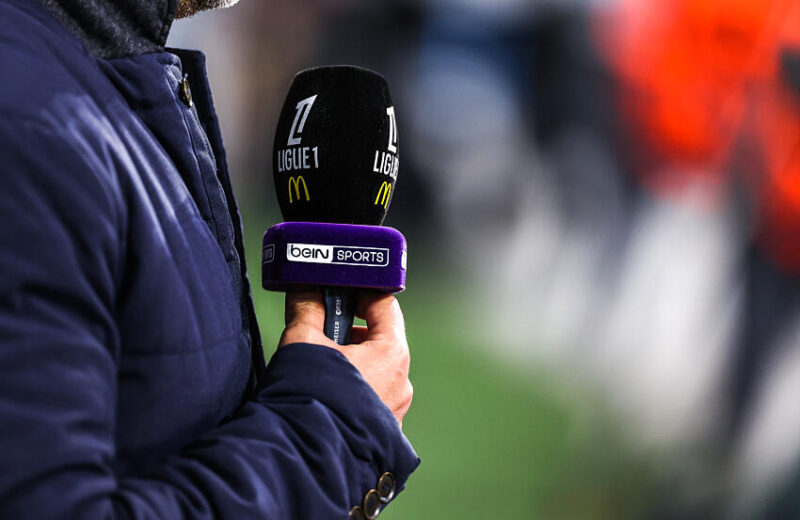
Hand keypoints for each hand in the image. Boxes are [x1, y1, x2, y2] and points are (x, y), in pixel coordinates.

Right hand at [279, 288, 412, 424]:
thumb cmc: (311, 400)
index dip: (358, 291)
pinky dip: (352, 385)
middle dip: (349, 327)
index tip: (336, 288)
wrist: (306, 460)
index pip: (384, 304)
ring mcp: (394, 409)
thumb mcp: (302, 342)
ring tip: (318, 362)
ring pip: (374, 369)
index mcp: (392, 353)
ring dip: (349, 358)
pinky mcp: (382, 431)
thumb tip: (304, 288)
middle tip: (320, 324)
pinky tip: (326, 390)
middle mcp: (401, 381)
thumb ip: (306, 308)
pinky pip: (370, 396)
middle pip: (379, 337)